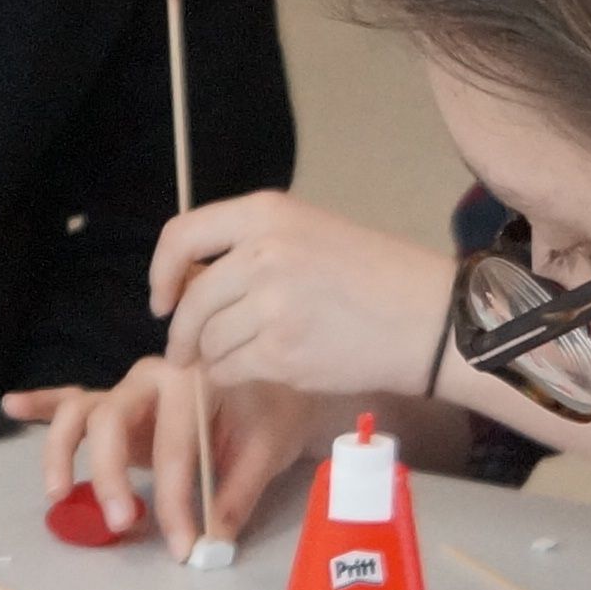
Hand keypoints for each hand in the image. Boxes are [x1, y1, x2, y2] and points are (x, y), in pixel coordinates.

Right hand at [6, 361, 321, 552]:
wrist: (274, 378)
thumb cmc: (273, 409)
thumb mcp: (268, 448)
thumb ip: (238, 493)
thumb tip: (213, 541)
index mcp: (192, 381)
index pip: (175, 448)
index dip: (177, 503)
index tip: (184, 548)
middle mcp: (151, 378)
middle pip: (110, 422)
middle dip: (109, 477)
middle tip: (120, 525)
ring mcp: (126, 389)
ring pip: (79, 413)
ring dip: (62, 452)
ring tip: (59, 494)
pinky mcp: (112, 403)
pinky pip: (69, 399)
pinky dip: (40, 403)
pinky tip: (13, 406)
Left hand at [153, 193, 461, 393]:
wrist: (429, 319)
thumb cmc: (376, 276)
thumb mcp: (310, 233)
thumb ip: (251, 249)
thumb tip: (189, 281)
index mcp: (267, 214)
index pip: (181, 237)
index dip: (161, 273)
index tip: (162, 299)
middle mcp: (262, 253)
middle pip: (191, 300)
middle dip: (182, 332)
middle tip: (187, 350)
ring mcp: (270, 304)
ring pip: (208, 340)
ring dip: (212, 356)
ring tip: (237, 357)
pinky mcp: (280, 351)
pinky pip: (229, 369)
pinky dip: (232, 375)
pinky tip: (256, 371)